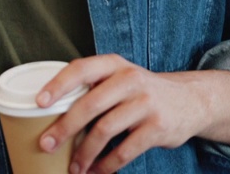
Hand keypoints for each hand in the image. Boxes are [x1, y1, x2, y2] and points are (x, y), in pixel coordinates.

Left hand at [34, 55, 214, 173]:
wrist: (190, 100)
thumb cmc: (142, 92)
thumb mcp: (121, 77)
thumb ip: (94, 87)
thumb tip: (49, 112)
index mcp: (114, 65)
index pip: (81, 69)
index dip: (58, 85)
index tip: (39, 102)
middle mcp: (130, 79)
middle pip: (90, 104)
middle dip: (64, 128)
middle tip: (46, 144)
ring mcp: (146, 103)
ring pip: (105, 130)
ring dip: (84, 153)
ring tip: (73, 167)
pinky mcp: (157, 127)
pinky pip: (125, 151)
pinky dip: (106, 165)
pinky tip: (96, 171)